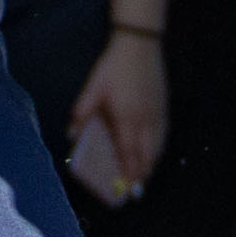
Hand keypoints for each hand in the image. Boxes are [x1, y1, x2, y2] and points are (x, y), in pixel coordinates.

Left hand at [68, 29, 166, 203]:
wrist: (139, 45)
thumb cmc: (113, 67)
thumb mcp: (93, 88)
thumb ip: (82, 112)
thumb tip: (71, 135)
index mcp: (126, 117)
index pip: (128, 152)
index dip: (129, 171)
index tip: (128, 187)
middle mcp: (145, 120)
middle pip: (146, 154)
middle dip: (142, 174)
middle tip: (138, 191)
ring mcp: (157, 113)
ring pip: (158, 146)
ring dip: (152, 163)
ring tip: (146, 176)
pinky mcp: (163, 106)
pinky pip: (164, 134)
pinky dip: (159, 148)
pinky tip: (156, 151)